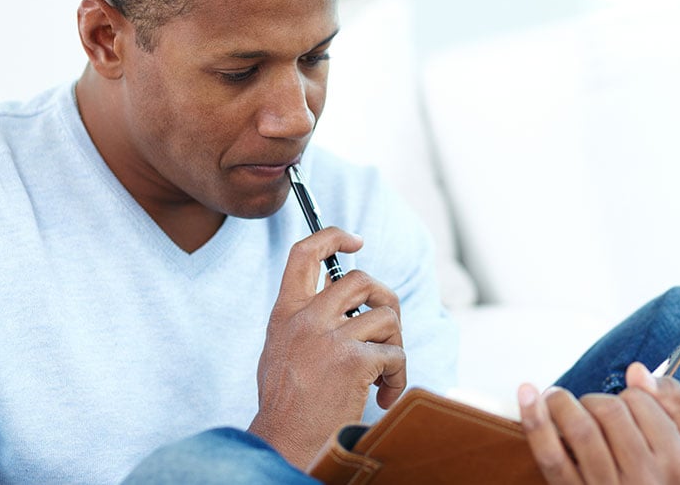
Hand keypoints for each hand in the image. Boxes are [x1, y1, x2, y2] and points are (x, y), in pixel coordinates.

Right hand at [247, 227, 405, 466]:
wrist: (285, 442)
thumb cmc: (287, 404)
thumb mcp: (282, 349)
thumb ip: (304, 319)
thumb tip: (336, 293)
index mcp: (285, 313)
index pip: (304, 253)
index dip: (333, 237)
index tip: (355, 241)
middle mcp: (306, 319)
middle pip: (361, 279)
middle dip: (385, 299)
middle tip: (387, 328)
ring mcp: (330, 338)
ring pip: (386, 316)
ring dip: (395, 345)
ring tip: (384, 375)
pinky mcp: (354, 361)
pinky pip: (395, 354)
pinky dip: (398, 377)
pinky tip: (384, 397)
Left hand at [518, 362, 679, 483]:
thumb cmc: (657, 470)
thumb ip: (670, 398)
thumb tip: (637, 371)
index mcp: (676, 461)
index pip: (639, 400)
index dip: (625, 393)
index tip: (622, 406)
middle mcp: (645, 479)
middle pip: (609, 411)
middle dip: (593, 398)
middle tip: (588, 406)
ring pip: (581, 428)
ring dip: (562, 402)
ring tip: (556, 399)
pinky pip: (551, 455)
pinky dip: (536, 420)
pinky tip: (528, 394)